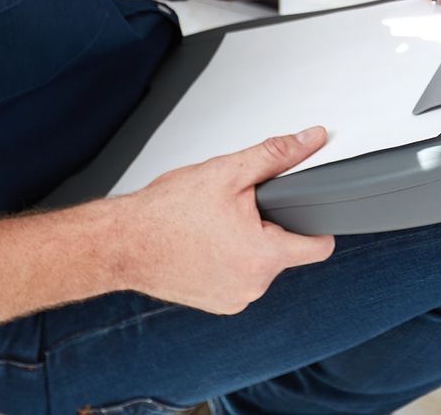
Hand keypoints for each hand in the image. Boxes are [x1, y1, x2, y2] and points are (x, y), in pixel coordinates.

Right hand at [116, 127, 335, 313]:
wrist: (121, 242)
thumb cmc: (166, 212)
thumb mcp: (228, 172)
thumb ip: (277, 155)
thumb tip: (311, 139)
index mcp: (262, 256)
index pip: (319, 247)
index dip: (318, 222)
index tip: (309, 210)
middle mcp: (252, 286)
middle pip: (285, 250)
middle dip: (269, 226)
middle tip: (236, 210)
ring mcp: (233, 298)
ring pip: (261, 263)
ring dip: (248, 243)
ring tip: (215, 226)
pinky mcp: (217, 302)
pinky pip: (239, 276)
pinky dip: (230, 259)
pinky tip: (206, 242)